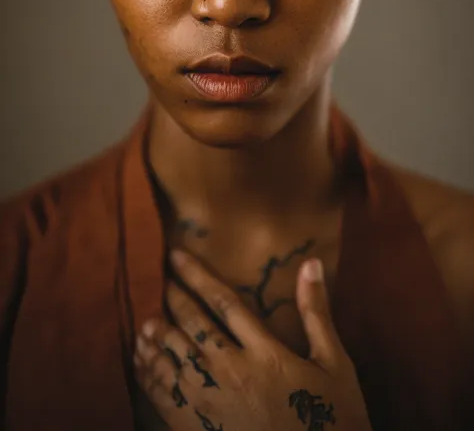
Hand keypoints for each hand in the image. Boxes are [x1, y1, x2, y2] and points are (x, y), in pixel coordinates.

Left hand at [133, 250, 370, 430]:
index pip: (222, 303)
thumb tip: (311, 262)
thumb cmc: (335, 419)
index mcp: (265, 353)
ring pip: (172, 359)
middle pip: (192, 326)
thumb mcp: (334, 363)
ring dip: (156, 336)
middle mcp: (233, 374)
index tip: (175, 256)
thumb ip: (316, 312)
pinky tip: (142, 360)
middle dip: (174, 300)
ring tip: (146, 321)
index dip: (196, 276)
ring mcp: (212, 405)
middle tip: (162, 282)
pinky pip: (164, 396)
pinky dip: (148, 374)